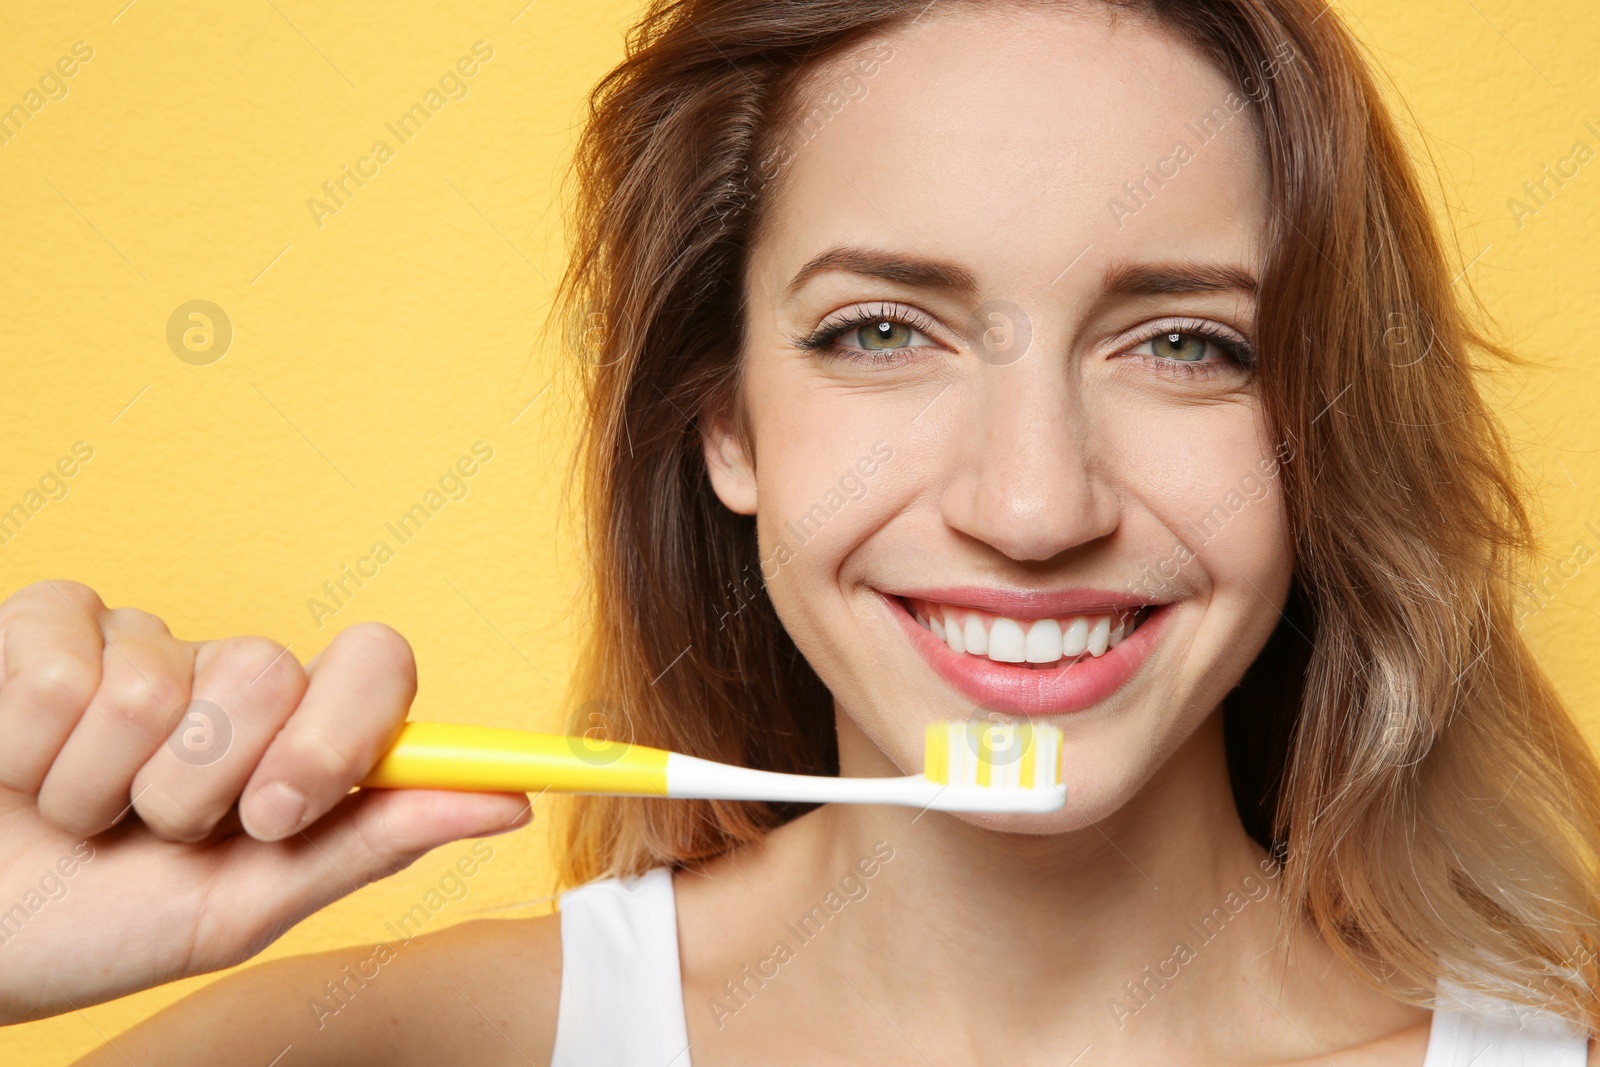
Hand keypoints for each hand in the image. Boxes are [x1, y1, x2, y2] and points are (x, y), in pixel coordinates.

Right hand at [0, 580, 531, 1023]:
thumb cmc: (106, 923)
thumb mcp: (246, 904)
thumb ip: (373, 841)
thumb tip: (512, 799)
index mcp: (297, 736)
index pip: (377, 662)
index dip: (339, 731)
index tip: (282, 810)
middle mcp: (230, 674)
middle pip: (268, 672)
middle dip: (197, 789)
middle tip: (153, 830)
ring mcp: (141, 641)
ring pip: (155, 685)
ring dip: (100, 788)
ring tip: (78, 815)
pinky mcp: (44, 624)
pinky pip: (60, 667)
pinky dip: (28, 753)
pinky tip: (18, 770)